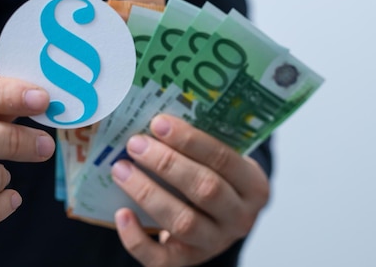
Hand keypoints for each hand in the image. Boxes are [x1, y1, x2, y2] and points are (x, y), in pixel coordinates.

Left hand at [112, 114, 269, 265]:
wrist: (219, 222)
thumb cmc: (216, 179)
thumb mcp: (223, 163)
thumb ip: (201, 147)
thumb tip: (157, 123)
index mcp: (254, 186)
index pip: (224, 159)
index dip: (190, 141)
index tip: (158, 123)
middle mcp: (240, 218)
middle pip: (204, 189)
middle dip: (166, 164)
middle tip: (135, 144)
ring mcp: (214, 244)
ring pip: (182, 221)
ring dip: (147, 192)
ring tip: (121, 169)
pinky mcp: (186, 261)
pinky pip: (160, 258)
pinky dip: (136, 237)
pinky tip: (121, 213)